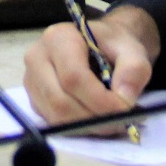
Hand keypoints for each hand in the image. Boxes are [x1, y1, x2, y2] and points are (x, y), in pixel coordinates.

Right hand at [23, 3, 157, 132]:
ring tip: (112, 121)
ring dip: (87, 126)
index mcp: (59, 38)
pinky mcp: (34, 99)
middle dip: (94, 118)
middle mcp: (37, 58)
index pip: (73, 77)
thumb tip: (124, 99)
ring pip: (56, 116)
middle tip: (121, 122)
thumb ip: (134, 70)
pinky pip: (54, 122)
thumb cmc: (113, 45)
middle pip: (60, 101)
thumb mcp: (132, 50)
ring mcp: (32, 80)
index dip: (99, 100)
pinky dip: (78, 128)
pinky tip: (96, 118)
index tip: (125, 110)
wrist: (101, 45)